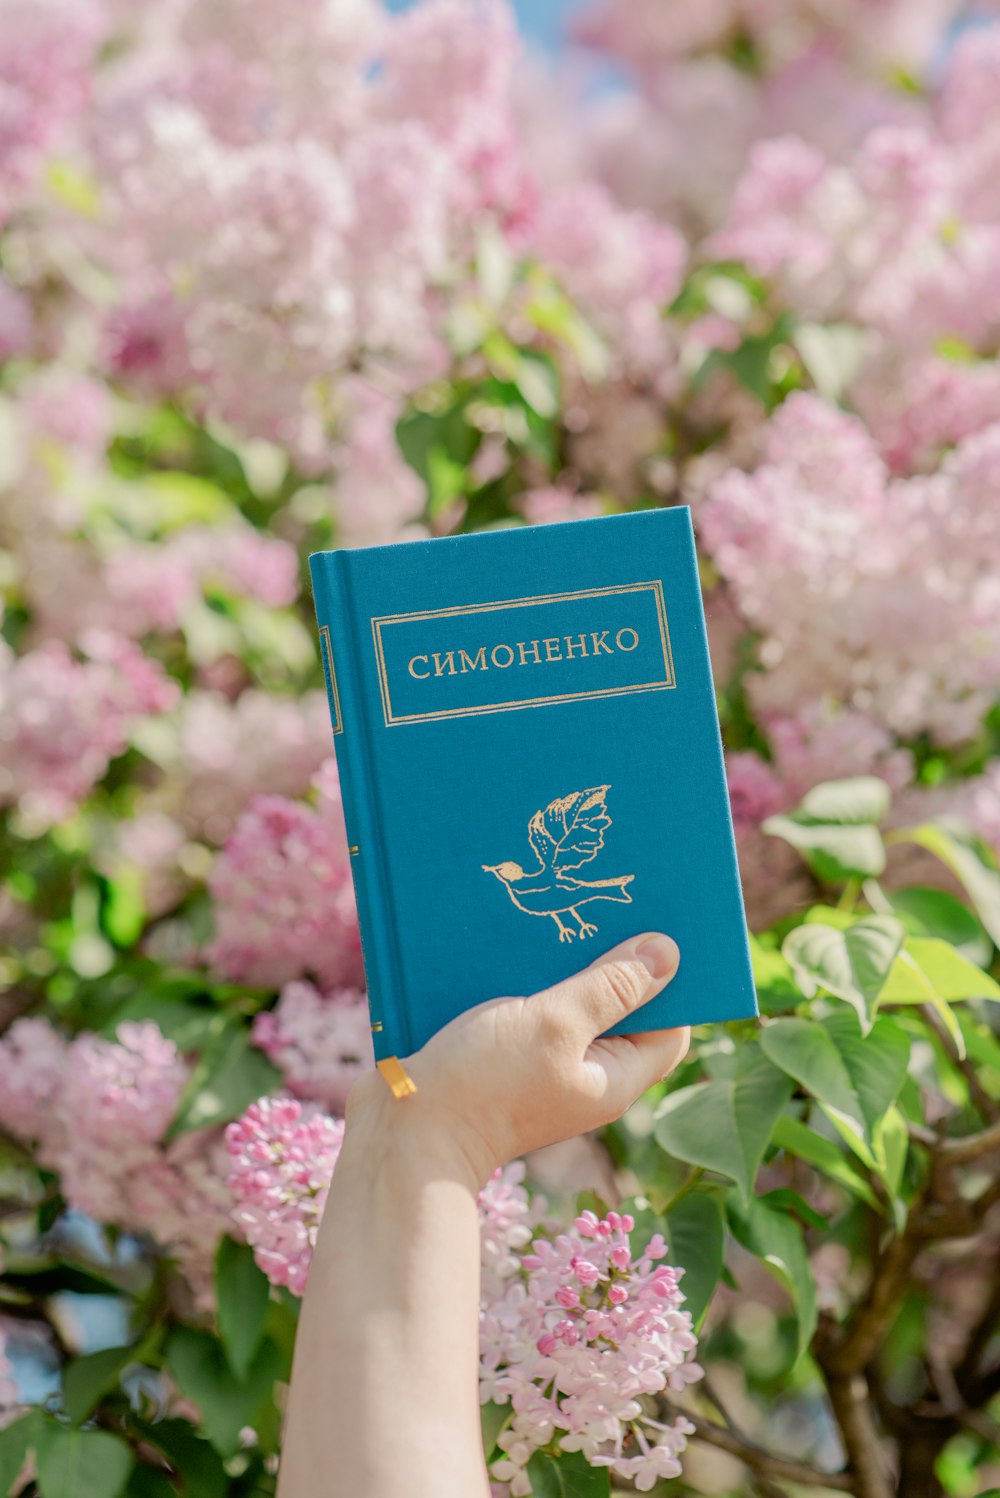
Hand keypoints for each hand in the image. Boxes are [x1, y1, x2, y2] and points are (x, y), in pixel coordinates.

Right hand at [344, 932, 688, 1189]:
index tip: (654, 932)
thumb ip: (611, 987)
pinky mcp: (507, 1056)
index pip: (669, 1027)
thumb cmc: (486, 1081)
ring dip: (567, 966)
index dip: (669, 983)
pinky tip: (515, 947)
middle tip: (603, 912)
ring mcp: (545, 1066)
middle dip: (614, 963)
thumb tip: (667, 952)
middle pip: (621, 1010)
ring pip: (574, 1004)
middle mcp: (587, 1073)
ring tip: (554, 920)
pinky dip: (530, 979)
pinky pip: (533, 1009)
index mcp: (615, 1077)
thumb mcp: (556, 1023)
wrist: (405, 1130)